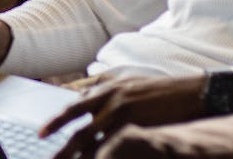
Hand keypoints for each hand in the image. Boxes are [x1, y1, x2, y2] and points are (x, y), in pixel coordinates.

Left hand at [43, 74, 207, 158]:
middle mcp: (111, 102)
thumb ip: (104, 90)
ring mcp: (126, 117)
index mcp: (106, 90)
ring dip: (83, 158)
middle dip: (63, 149)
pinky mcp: (140, 129)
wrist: (191, 92)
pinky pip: (116, 149)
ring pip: (96, 144)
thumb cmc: (158, 89)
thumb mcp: (127, 82)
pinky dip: (105, 158)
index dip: (56, 122)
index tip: (41, 134)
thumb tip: (84, 96)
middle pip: (80, 130)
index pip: (74, 109)